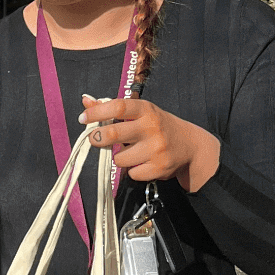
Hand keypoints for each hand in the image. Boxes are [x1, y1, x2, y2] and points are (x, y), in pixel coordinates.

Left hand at [83, 94, 220, 191]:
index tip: (83, 118)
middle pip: (113, 134)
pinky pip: (131, 173)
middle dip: (98, 138)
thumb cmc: (158, 127)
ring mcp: (156, 149)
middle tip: (95, 139)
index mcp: (146, 110)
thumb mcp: (141, 113)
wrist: (190, 146)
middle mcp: (152, 127)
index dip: (97, 112)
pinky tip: (143, 162)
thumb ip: (113, 109)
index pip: (118, 107)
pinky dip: (133, 170)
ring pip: (119, 158)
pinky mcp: (158, 168)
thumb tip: (86, 101)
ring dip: (119, 157)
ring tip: (132, 152)